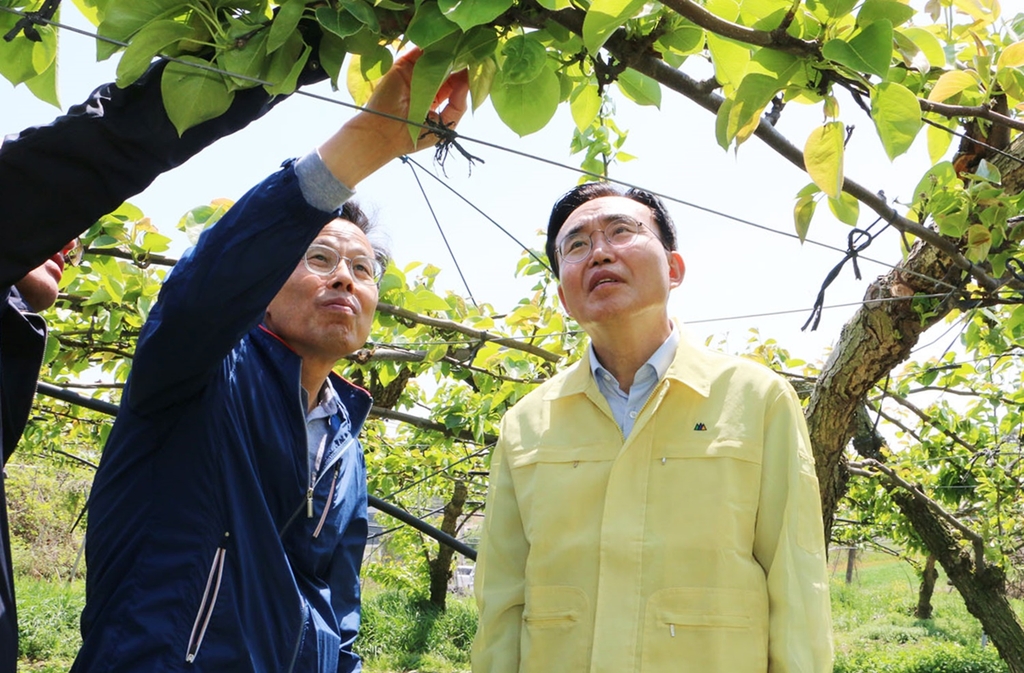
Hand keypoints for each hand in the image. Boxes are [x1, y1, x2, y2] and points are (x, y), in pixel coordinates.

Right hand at [319, 48, 469, 187]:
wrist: (384, 133)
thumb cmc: (414, 135)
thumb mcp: (444, 124)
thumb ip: (458, 105)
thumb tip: (468, 83)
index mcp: (435, 99)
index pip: (454, 83)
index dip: (464, 76)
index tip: (476, 68)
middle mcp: (425, 85)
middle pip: (446, 68)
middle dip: (458, 62)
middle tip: (470, 53)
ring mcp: (414, 74)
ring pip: (433, 58)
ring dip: (446, 52)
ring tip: (459, 46)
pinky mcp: (403, 66)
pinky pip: (418, 51)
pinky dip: (429, 46)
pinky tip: (443, 43)